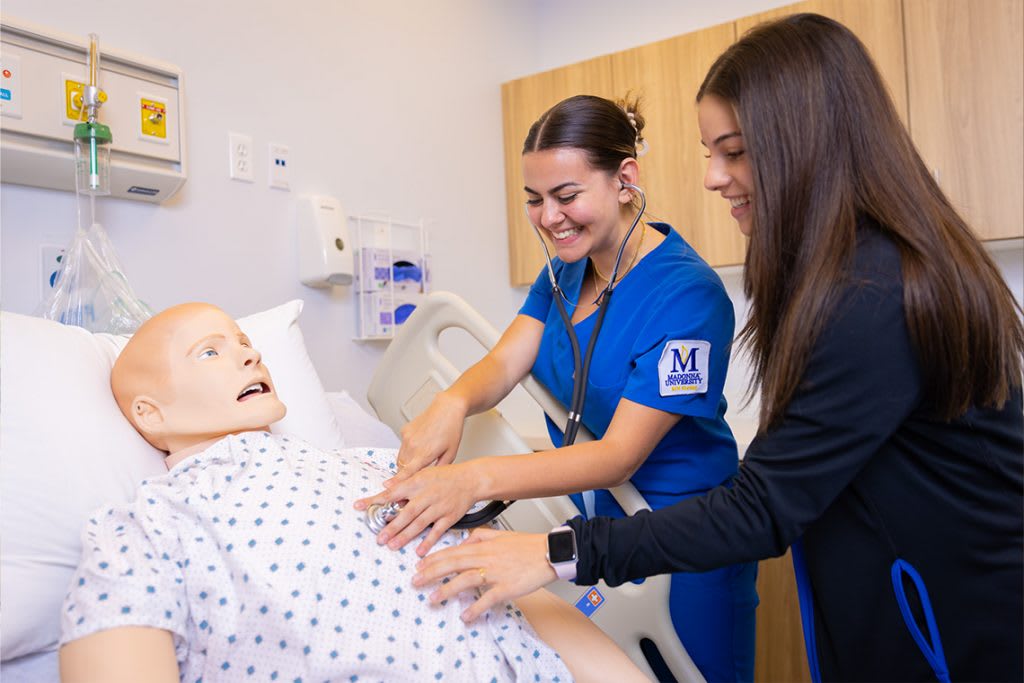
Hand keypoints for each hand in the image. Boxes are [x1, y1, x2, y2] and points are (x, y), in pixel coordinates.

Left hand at [354, 461, 481, 555]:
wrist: (470, 479)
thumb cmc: (445, 476)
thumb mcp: (423, 473)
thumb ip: (404, 481)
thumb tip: (385, 485)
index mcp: (417, 483)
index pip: (392, 493)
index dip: (375, 500)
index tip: (359, 506)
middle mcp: (426, 495)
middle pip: (405, 513)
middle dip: (391, 526)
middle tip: (379, 538)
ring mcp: (438, 507)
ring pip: (419, 524)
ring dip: (405, 536)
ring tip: (392, 545)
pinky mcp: (449, 517)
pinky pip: (437, 531)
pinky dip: (428, 541)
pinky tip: (419, 551)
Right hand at [391, 392, 466, 481]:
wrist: (447, 409)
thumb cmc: (451, 429)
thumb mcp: (451, 453)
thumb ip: (440, 469)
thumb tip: (432, 479)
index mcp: (426, 453)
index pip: (407, 472)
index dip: (397, 482)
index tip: (389, 488)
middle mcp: (414, 445)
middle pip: (402, 468)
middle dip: (405, 475)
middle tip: (414, 478)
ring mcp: (407, 437)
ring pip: (400, 458)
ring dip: (406, 463)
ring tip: (420, 459)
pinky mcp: (404, 431)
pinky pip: (402, 447)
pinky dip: (407, 451)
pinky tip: (419, 445)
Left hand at [412, 528, 555, 622]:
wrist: (549, 552)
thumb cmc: (527, 545)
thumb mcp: (500, 534)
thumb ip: (479, 537)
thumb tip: (462, 543)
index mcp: (483, 546)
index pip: (453, 552)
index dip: (434, 559)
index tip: (419, 566)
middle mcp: (486, 558)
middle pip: (453, 564)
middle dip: (432, 573)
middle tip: (416, 582)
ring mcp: (496, 573)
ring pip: (466, 580)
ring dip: (447, 590)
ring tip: (433, 599)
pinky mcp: (507, 587)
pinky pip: (488, 598)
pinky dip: (475, 608)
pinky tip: (465, 616)